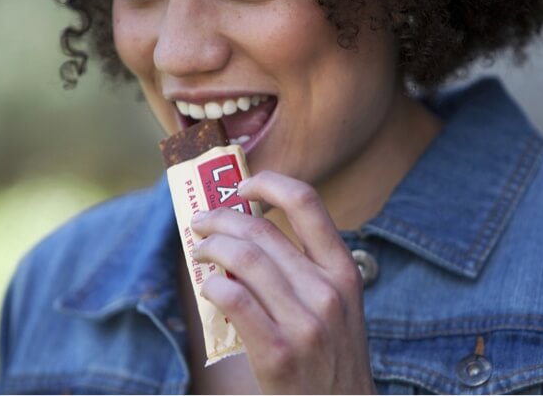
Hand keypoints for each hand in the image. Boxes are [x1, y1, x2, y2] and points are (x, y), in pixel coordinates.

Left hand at [191, 170, 375, 393]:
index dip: (270, 184)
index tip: (244, 186)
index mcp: (343, 272)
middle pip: (262, 231)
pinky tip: (209, 288)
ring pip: (245, 260)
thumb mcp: (339, 307)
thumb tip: (250, 237)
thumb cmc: (332, 358)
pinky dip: (213, 286)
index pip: (308, 204)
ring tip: (199, 252)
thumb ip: (307, 272)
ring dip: (211, 248)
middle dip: (221, 218)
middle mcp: (328, 291)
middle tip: (201, 223)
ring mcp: (306, 323)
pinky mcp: (279, 354)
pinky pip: (235, 301)